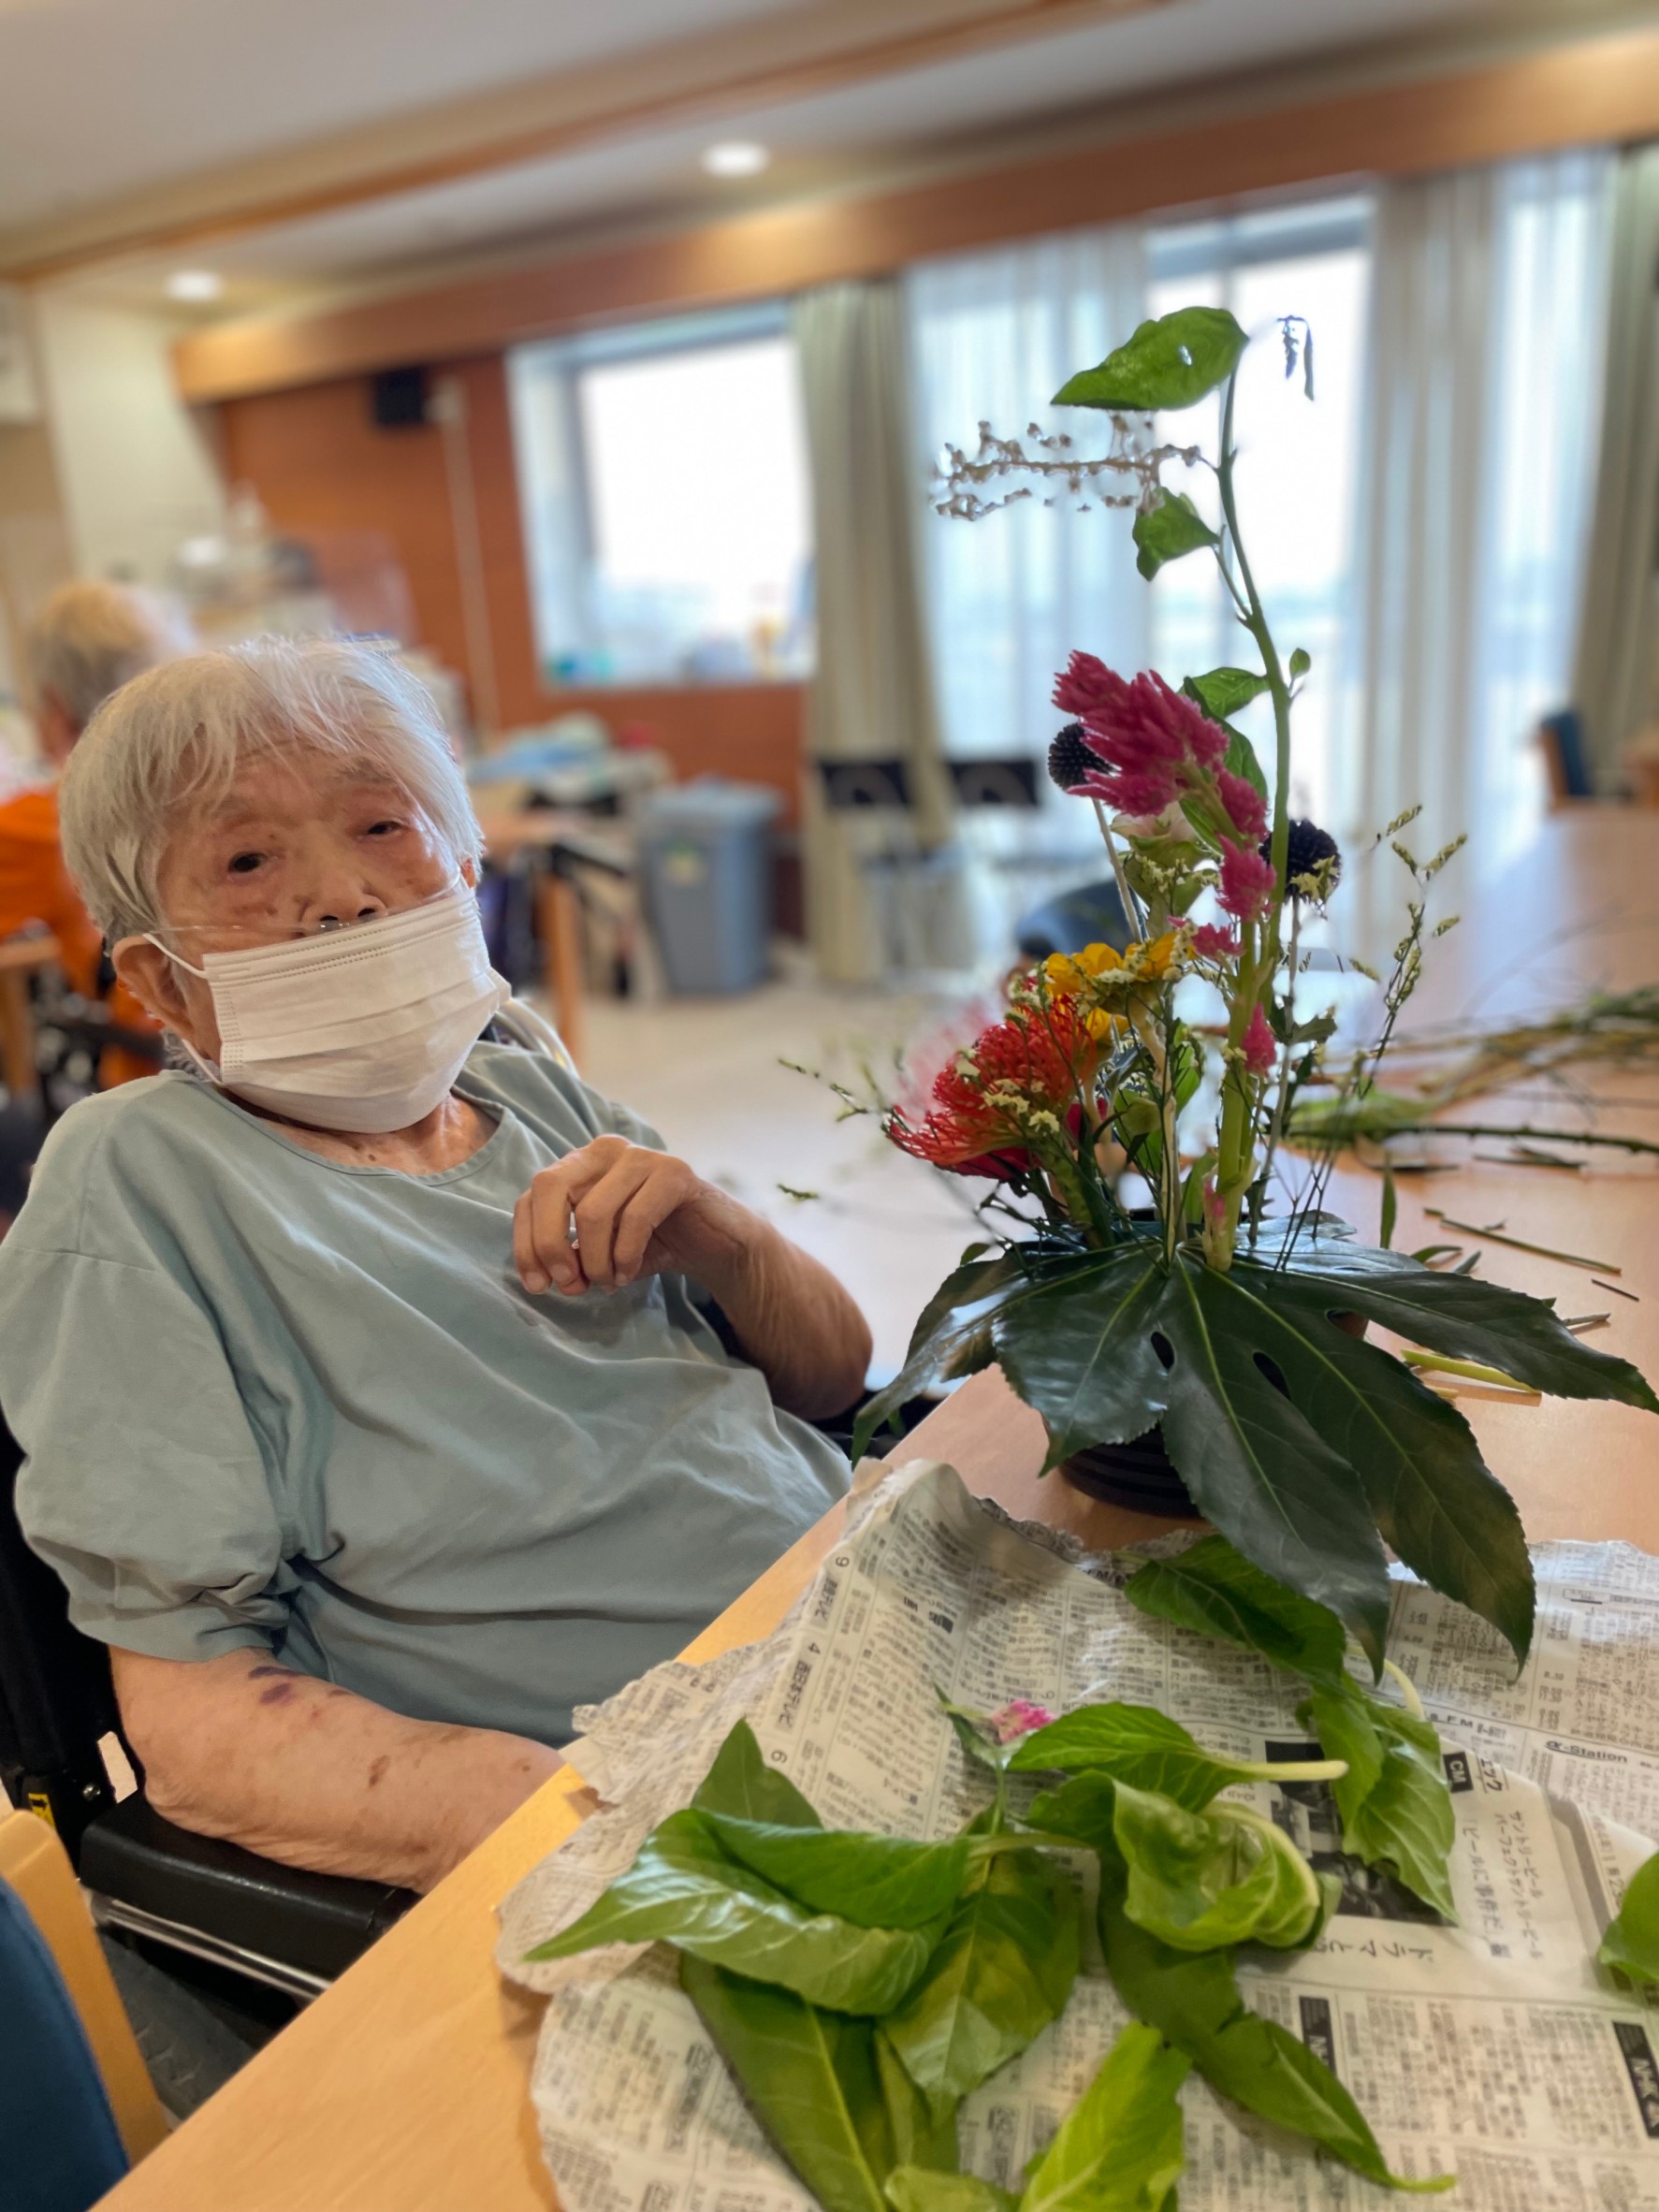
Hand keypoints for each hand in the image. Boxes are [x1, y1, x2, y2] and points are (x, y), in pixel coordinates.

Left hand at [512, 1136, 734, 1296]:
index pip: (531, 1196)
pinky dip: (626, 1256)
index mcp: (578, 1164)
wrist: (714, 1244)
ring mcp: (640, 1155)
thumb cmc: (651, 1244)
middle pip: (549, 1187)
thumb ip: (573, 1259)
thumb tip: (552, 1280)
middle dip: (550, 1244)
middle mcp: (603, 1150)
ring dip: (596, 1260)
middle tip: (568, 1283)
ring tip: (609, 1281)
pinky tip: (628, 1273)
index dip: (526, 1243)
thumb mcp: (600, 1253)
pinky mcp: (674, 1171)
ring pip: (592, 1211)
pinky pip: (635, 1218)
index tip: (538, 1286)